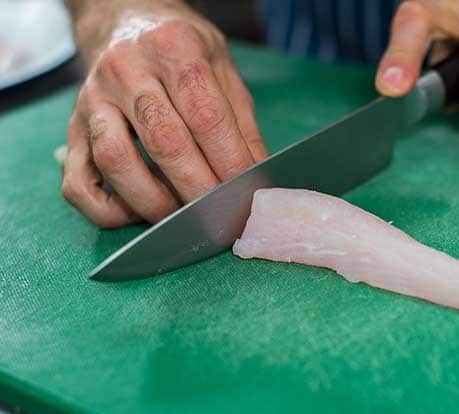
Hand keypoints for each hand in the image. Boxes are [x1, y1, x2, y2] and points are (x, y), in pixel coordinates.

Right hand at [62, 0, 266, 227]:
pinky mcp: (72, 129)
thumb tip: (256, 174)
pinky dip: (106, 209)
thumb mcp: (222, 68)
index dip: (229, 161)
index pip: (206, 115)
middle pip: (164, 140)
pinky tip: (136, 212)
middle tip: (220, 214)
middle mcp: (126, 69)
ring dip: (154, 201)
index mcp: (173, 48)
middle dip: (198, 188)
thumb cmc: (181, 50)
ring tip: (182, 217)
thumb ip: (241, 121)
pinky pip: (77, 182)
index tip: (246, 191)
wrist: (124, 21)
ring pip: (115, 160)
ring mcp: (92, 100)